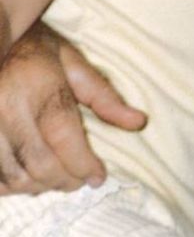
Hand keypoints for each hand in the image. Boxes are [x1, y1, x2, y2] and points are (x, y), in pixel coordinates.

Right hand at [0, 25, 145, 194]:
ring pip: (12, 175)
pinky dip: (10, 183)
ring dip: (37, 186)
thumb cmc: (37, 50)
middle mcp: (7, 108)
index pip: (64, 138)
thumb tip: (138, 122)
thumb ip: (104, 96)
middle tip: (79, 181)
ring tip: (55, 180)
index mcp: (39, 87)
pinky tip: (26, 177)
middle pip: (38, 163)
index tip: (99, 177)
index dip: (83, 164)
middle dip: (64, 180)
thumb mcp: (74, 63)